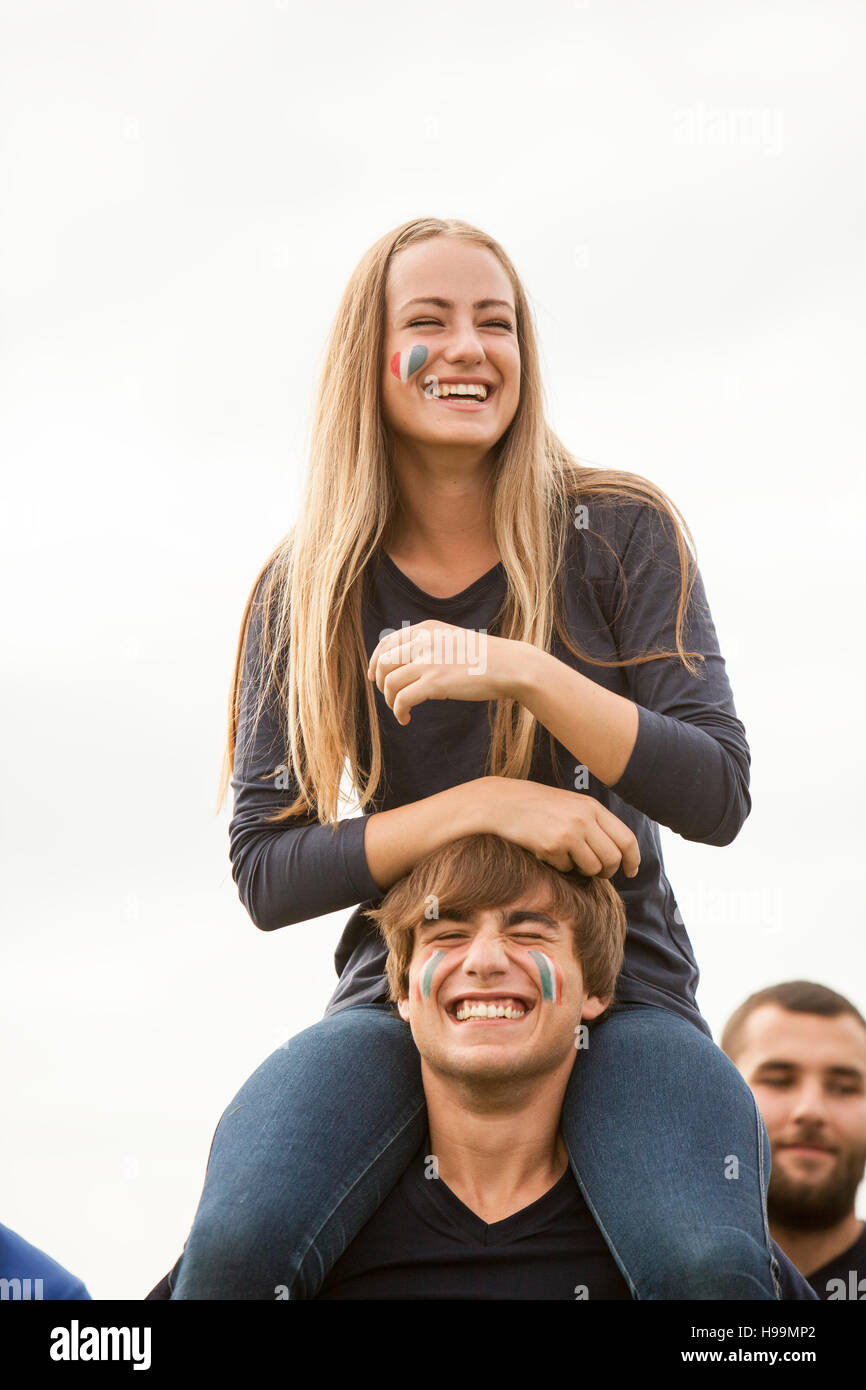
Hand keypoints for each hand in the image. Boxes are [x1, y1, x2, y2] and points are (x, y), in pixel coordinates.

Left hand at [367, 620, 529, 725]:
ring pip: (390, 683)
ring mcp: (428, 661)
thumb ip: (429, 645)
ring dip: (390, 701)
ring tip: (401, 710)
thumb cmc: (484, 658)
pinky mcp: (435, 682)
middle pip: (384, 663)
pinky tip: (405, 719)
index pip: (387, 642)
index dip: (375, 661)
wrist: (510, 666)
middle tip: (390, 697)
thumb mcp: (452, 640)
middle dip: (382, 684)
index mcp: (426, 629)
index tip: (375, 677)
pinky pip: (402, 699)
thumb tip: (406, 664)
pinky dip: (399, 712)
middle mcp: (423, 641)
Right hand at [479, 776, 640, 878]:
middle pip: (613, 858)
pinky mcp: (552, 846)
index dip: (633, 859)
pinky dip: (559, 866)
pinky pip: (566, 869)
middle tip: (596, 872)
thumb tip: (616, 852)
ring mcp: (569, 832)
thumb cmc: (536, 805)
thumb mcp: (570, 805)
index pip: (626, 838)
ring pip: (593, 868)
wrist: (501, 802)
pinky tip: (546, 850)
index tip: (631, 871)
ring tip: (567, 857)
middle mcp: (585, 818)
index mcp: (592, 807)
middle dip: (607, 871)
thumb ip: (593, 822)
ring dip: (582, 870)